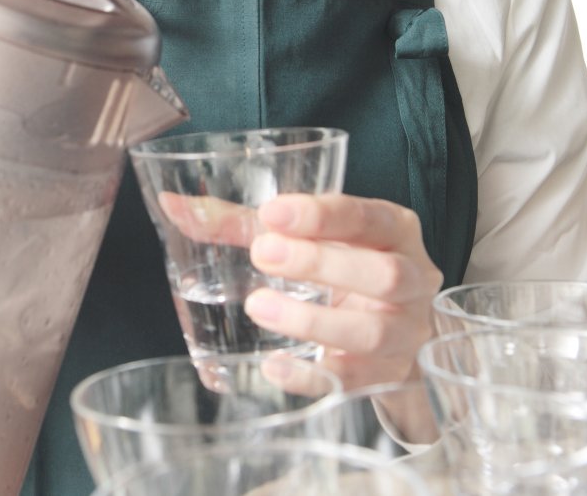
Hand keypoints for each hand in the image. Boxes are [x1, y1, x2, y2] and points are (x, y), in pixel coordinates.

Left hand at [244, 194, 442, 387]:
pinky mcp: (387, 375)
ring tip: (259, 307)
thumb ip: (242, 224)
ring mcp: (405, 333)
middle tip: (262, 254)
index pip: (367, 217)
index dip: (322, 214)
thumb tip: (174, 207)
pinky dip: (311, 376)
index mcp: (394, 232)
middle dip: (320, 263)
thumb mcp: (306, 240)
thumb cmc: (342, 270)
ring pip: (372, 331)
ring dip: (313, 321)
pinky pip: (353, 381)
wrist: (388, 335)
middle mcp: (412, 280)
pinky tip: (274, 366)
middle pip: (383, 274)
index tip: (271, 213)